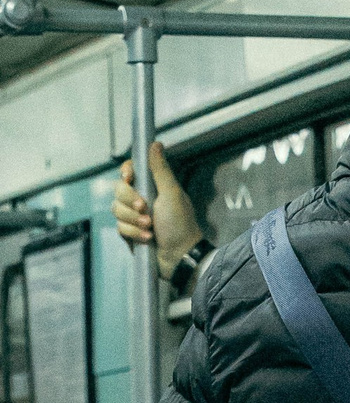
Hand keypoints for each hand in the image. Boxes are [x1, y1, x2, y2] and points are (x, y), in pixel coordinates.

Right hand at [114, 141, 203, 270]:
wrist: (181, 257)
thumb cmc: (181, 225)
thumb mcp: (172, 194)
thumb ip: (161, 169)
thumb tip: (155, 144)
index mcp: (152, 187)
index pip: (130, 171)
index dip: (126, 172)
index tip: (129, 177)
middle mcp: (142, 199)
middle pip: (118, 190)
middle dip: (131, 201)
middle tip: (146, 209)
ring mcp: (134, 217)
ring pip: (116, 209)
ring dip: (133, 220)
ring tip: (150, 227)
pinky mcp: (130, 234)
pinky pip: (120, 228)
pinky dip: (134, 233)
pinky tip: (148, 239)